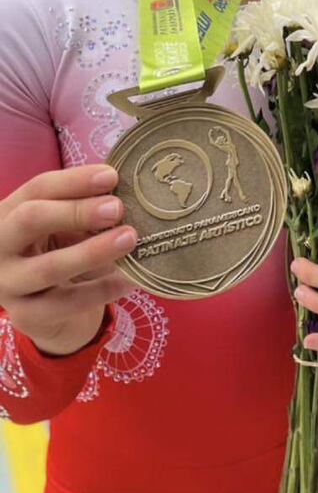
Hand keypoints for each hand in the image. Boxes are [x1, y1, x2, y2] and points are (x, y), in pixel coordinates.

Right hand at [0, 164, 136, 355]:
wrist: (48, 305)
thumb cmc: (59, 249)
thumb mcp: (66, 223)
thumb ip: (85, 206)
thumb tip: (121, 190)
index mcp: (8, 213)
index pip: (37, 189)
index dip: (74, 181)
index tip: (111, 177)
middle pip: (31, 219)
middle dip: (76, 211)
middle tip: (117, 208)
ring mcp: (8, 283)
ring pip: (49, 267)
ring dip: (93, 251)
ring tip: (129, 239)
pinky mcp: (26, 315)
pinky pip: (66, 303)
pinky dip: (101, 290)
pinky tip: (129, 279)